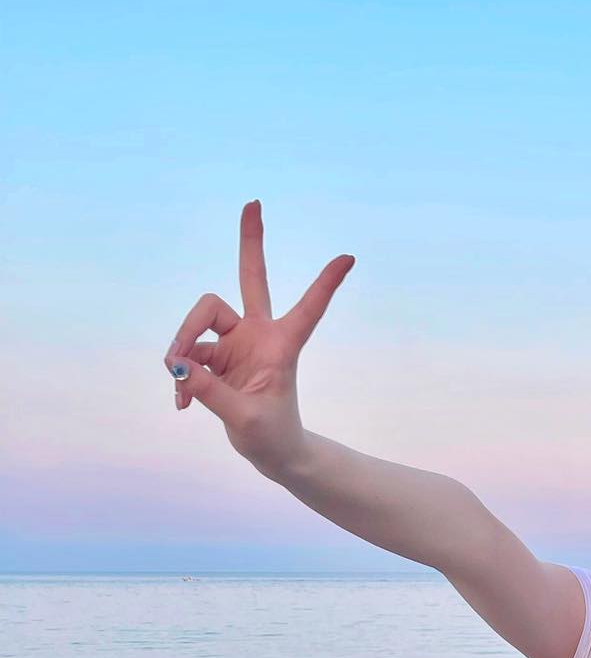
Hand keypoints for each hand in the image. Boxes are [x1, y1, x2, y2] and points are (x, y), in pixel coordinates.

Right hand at [164, 200, 355, 469]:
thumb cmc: (272, 435)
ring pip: (198, 323)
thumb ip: (209, 391)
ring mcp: (235, 343)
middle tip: (253, 204)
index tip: (348, 258)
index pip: (308, 308)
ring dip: (182, 348)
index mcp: (283, 345)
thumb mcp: (243, 419)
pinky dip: (180, 379)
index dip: (325, 284)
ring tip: (179, 385)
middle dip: (251, 243)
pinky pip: (186, 357)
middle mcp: (259, 334)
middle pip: (251, 278)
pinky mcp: (214, 357)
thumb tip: (176, 365)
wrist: (272, 453)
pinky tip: (181, 405)